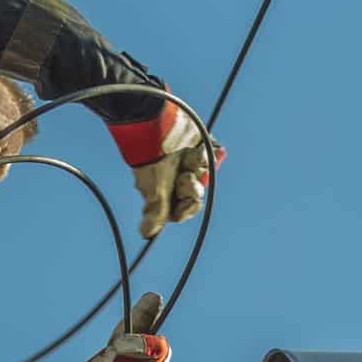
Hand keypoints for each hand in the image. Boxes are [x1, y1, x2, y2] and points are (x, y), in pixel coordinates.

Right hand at [106, 104, 219, 237]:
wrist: (157, 127)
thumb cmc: (153, 161)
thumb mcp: (155, 192)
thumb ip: (157, 214)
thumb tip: (146, 235)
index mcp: (165, 191)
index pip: (183, 210)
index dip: (188, 208)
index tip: (187, 201)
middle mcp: (176, 177)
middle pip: (195, 193)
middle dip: (192, 187)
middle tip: (187, 177)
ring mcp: (189, 161)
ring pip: (206, 174)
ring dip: (198, 168)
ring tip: (190, 158)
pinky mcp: (200, 145)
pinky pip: (215, 155)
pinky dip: (210, 154)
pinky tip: (198, 150)